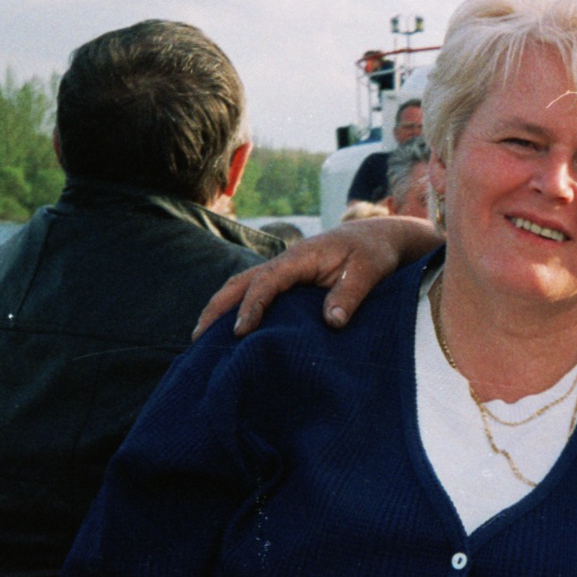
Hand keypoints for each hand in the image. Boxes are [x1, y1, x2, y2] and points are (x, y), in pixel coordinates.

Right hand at [193, 218, 441, 338]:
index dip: (252, 305)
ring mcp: (284, 271)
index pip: (267, 281)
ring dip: (220, 308)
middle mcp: (285, 262)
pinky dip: (237, 309)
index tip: (241, 331)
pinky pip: (256, 293)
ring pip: (242, 286)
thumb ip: (351, 295)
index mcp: (301, 258)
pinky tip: (230, 333)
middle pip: (240, 282)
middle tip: (197, 338)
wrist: (378, 237)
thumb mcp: (370, 272)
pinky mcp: (288, 281)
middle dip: (217, 308)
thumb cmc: (374, 253)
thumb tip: (332, 322)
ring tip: (201, 339)